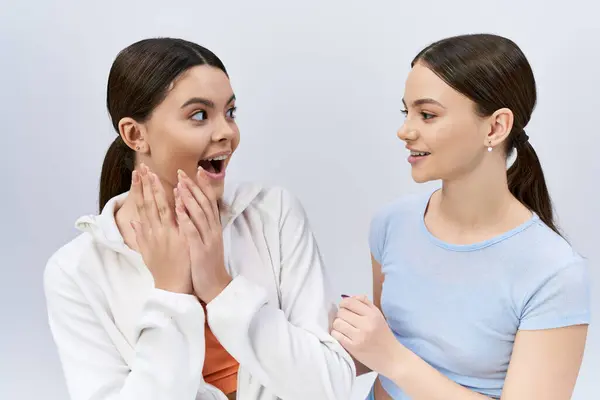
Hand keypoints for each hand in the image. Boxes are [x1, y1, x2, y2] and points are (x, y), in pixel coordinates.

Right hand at [130, 164, 192, 293]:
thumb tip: (132, 221)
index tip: (136, 174)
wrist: (172, 287)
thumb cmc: (161, 270)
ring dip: (156, 190)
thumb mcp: (147, 252)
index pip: (141, 206)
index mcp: (148, 233)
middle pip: (148, 204)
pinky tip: (175, 194)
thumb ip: (140, 235)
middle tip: (141, 167)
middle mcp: (155, 232)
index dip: (138, 190)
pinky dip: (175, 207)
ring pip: (160, 208)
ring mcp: (166, 235)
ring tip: (152, 175)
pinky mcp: (179, 239)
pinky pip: (177, 220)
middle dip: (144, 185)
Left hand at [174, 167, 231, 302]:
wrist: (215, 287)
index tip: (196, 171)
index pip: (209, 202)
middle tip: (182, 172)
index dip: (203, 186)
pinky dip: (185, 219)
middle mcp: (212, 230)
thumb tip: (195, 211)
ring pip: (199, 215)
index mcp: (213, 228)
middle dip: (193, 187)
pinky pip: (192, 232)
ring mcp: (207, 240)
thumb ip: (201, 226)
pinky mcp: (200, 251)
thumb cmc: (206, 264)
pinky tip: (178, 209)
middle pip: (204, 204)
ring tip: (180, 184)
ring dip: (189, 198)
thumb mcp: (206, 241)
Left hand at [331, 295, 404, 376]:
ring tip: (343, 328)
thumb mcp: (379, 316)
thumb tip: (350, 297)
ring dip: (338, 325)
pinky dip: (336, 334)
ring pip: (337, 323)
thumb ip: (365, 304)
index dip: (343, 304)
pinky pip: (337, 335)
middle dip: (341, 315)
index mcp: (373, 314)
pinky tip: (342, 335)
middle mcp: (366, 324)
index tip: (344, 307)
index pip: (350, 303)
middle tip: (345, 320)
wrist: (392, 358)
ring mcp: (359, 336)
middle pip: (341, 312)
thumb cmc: (384, 336)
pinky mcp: (353, 348)